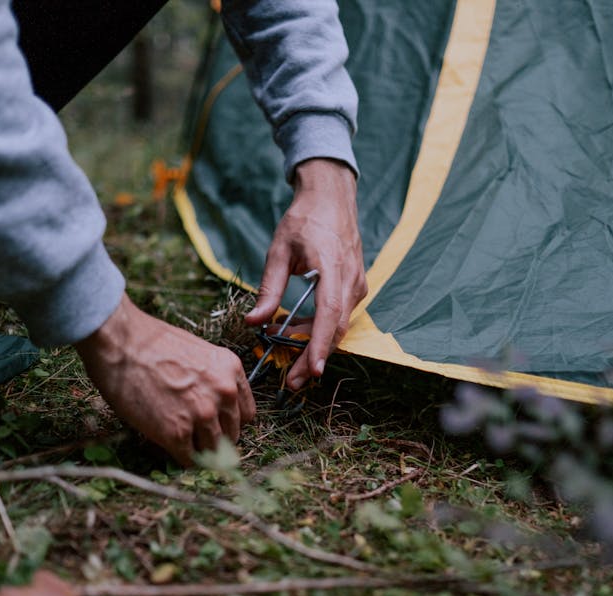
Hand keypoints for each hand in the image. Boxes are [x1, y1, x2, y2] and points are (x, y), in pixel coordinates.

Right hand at [75, 294, 254, 465]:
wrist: (121, 342)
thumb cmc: (151, 343)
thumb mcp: (199, 354)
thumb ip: (213, 380)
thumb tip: (213, 407)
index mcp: (231, 371)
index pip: (246, 414)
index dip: (229, 422)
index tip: (217, 425)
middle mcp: (223, 394)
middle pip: (232, 435)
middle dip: (215, 438)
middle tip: (195, 437)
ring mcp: (202, 415)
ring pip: (213, 451)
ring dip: (199, 451)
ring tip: (181, 443)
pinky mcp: (177, 433)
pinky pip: (189, 460)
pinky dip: (181, 458)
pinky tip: (169, 447)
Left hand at [245, 158, 366, 388]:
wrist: (332, 197)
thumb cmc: (304, 219)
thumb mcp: (278, 250)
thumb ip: (268, 288)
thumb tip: (254, 322)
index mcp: (332, 267)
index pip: (329, 313)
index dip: (320, 345)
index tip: (312, 371)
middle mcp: (351, 280)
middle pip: (335, 329)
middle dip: (314, 358)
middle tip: (291, 382)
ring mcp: (357, 284)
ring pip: (338, 325)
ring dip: (314, 345)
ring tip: (287, 358)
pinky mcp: (355, 286)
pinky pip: (339, 315)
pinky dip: (319, 329)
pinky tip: (296, 332)